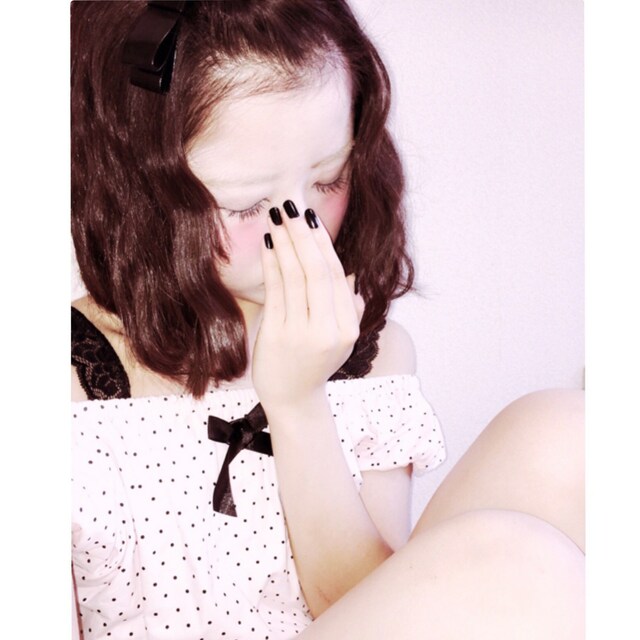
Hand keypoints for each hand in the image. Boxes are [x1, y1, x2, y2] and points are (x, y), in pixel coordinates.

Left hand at [252, 200, 364, 412]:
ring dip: (284, 243)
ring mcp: (302, 334)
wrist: (294, 399)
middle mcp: (329, 330)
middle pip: (317, 272)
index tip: (310, 217)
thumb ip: (348, 308)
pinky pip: (276, 292)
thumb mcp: (342, 338)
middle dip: (302, 235)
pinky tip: (267, 243)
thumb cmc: (315, 363)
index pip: (336, 275)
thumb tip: (348, 276)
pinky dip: (271, 264)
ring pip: (295, 277)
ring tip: (276, 217)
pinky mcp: (278, 336)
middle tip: (290, 205)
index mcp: (348, 327)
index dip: (322, 243)